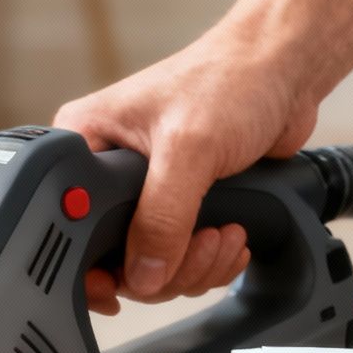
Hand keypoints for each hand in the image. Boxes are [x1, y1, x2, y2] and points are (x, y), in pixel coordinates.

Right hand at [54, 26, 318, 313]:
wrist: (283, 71)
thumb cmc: (229, 79)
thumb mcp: (187, 149)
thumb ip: (160, 218)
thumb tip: (142, 275)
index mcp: (86, 143)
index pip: (69, 223)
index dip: (94, 264)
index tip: (129, 282)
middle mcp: (108, 170)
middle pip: (114, 257)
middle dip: (167, 265)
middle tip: (199, 243)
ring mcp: (146, 191)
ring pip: (153, 265)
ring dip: (197, 263)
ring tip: (225, 233)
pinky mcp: (181, 204)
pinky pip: (183, 258)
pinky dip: (211, 259)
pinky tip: (232, 234)